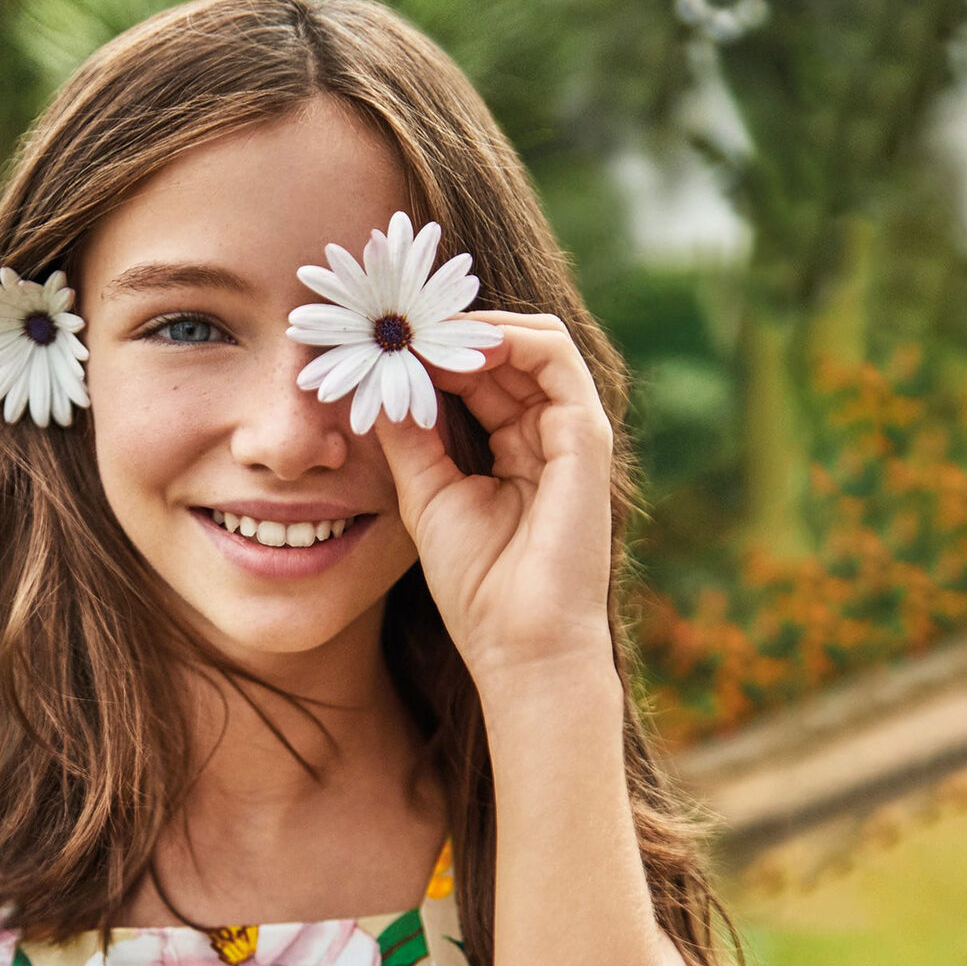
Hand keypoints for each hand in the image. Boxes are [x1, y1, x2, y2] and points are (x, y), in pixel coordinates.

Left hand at [373, 310, 615, 689]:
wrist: (520, 642)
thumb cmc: (477, 585)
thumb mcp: (425, 494)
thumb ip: (409, 436)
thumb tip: (381, 382)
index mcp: (513, 450)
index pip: (479, 376)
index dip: (433, 354)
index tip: (382, 342)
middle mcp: (545, 434)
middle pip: (504, 352)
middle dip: (449, 331)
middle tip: (395, 323)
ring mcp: (570, 432)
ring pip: (531, 343)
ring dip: (473, 327)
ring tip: (420, 331)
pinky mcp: (585, 436)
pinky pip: (553, 358)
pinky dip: (506, 338)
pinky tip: (456, 346)